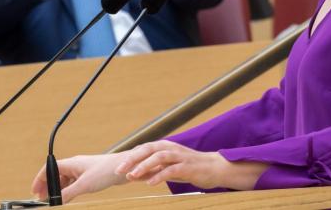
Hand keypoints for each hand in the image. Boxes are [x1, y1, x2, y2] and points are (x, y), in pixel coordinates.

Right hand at [31, 153, 128, 203]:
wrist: (124, 169)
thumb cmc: (105, 171)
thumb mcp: (84, 185)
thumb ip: (69, 193)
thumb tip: (56, 201)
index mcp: (71, 163)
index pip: (49, 168)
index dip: (40, 179)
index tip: (35, 191)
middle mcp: (75, 165)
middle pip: (55, 175)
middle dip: (47, 186)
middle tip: (43, 199)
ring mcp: (82, 170)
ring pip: (64, 180)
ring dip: (58, 189)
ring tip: (53, 200)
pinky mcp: (89, 176)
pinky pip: (73, 183)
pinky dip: (67, 190)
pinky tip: (67, 198)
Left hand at [114, 140, 229, 189]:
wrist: (214, 169)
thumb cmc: (188, 169)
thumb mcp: (167, 169)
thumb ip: (151, 171)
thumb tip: (131, 176)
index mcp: (164, 147)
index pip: (142, 149)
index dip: (129, 157)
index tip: (117, 168)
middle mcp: (170, 148)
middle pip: (147, 150)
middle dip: (132, 159)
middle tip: (119, 170)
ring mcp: (179, 156)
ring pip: (158, 157)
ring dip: (144, 165)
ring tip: (133, 176)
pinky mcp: (187, 166)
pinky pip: (171, 169)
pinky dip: (160, 175)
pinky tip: (151, 183)